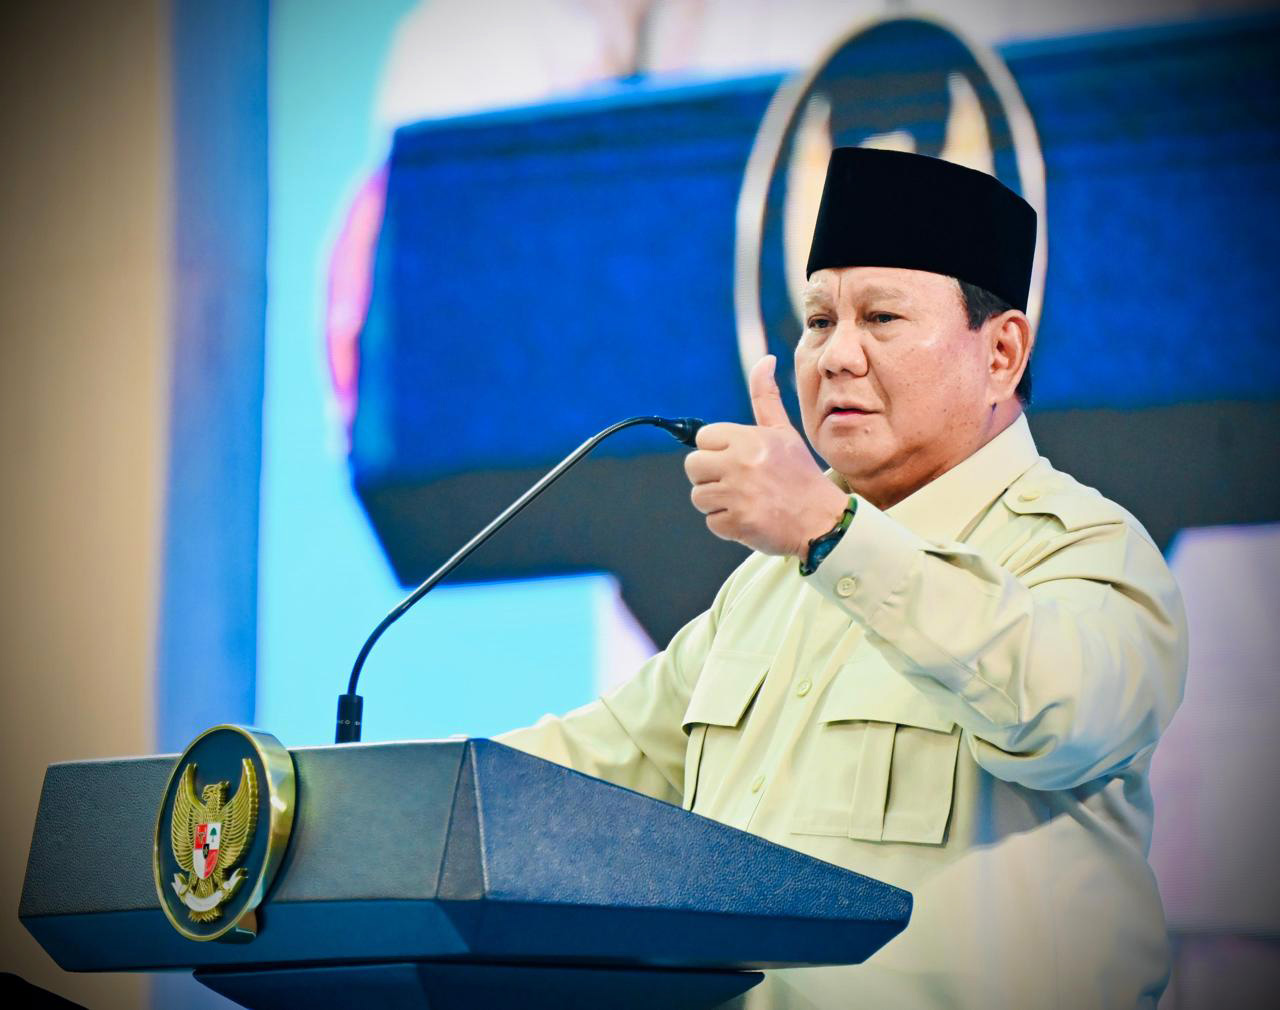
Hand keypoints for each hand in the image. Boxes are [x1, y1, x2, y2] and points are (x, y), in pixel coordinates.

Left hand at [684, 355, 850, 556]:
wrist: (822, 519)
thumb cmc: (800, 474)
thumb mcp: (784, 432)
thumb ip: (765, 397)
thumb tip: (764, 360)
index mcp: (750, 439)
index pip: (703, 438)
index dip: (716, 450)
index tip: (737, 459)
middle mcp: (741, 464)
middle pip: (693, 466)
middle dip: (710, 476)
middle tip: (737, 481)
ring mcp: (738, 495)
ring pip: (699, 495)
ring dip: (718, 501)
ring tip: (745, 499)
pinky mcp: (736, 523)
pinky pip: (711, 521)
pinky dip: (727, 524)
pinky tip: (750, 516)